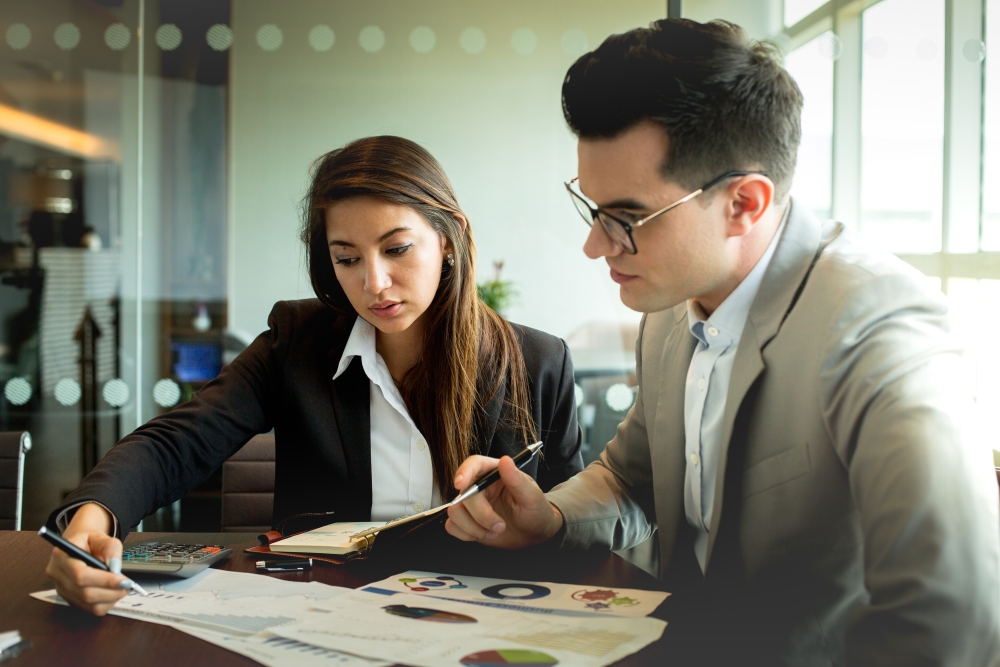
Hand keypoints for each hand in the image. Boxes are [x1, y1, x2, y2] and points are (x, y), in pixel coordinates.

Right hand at [44, 503, 127, 614]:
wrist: (80, 545)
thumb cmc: (90, 540)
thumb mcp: (102, 536)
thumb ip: (111, 548)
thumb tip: (115, 568)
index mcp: (61, 555)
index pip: (80, 574)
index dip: (103, 580)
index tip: (123, 580)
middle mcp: (57, 574)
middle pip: (84, 592)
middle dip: (110, 591)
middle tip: (128, 585)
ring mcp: (61, 589)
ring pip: (87, 603)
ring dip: (110, 598)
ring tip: (122, 588)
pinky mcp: (68, 598)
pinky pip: (88, 608)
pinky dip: (105, 603)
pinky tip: (113, 593)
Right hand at [445, 455, 562, 548]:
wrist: (533, 534)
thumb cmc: (536, 511)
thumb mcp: (532, 496)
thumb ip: (517, 479)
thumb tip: (505, 461)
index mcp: (495, 473)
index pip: (474, 464)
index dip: (464, 471)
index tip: (461, 484)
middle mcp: (480, 486)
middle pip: (464, 495)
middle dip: (481, 515)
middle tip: (500, 526)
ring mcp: (471, 505)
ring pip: (455, 512)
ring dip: (474, 527)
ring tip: (495, 531)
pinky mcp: (466, 521)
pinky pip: (452, 526)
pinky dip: (467, 534)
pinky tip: (485, 534)